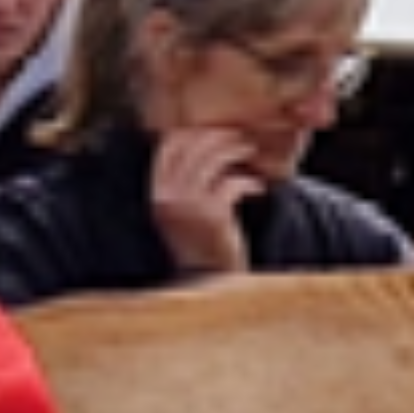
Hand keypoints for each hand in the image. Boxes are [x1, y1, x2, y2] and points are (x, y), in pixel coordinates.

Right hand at [147, 124, 272, 279]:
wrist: (210, 282)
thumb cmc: (201, 240)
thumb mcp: (184, 209)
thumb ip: (185, 178)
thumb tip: (206, 136)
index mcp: (157, 192)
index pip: (171, 142)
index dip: (196, 131)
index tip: (217, 131)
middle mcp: (167, 197)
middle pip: (194, 144)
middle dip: (221, 136)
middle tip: (242, 137)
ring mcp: (189, 206)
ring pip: (214, 158)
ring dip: (237, 150)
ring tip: (251, 152)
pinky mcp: (213, 216)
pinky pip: (233, 182)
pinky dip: (249, 182)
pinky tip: (257, 188)